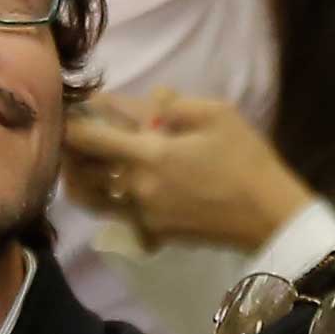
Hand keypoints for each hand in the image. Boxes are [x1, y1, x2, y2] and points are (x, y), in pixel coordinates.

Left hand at [63, 96, 311, 255]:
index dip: (69, 123)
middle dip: (70, 151)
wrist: (267, 216)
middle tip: (71, 134)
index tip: (66, 110)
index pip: (88, 139)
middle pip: (81, 172)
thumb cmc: (245, 160)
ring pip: (92, 198)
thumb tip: (151, 99)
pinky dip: (110, 197)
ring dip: (80, 179)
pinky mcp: (153, 233)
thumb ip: (175, 104)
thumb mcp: (218, 115)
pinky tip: (118, 184)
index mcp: (149, 155)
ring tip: (80, 162)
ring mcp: (142, 216)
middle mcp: (135, 189)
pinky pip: (119, 213)